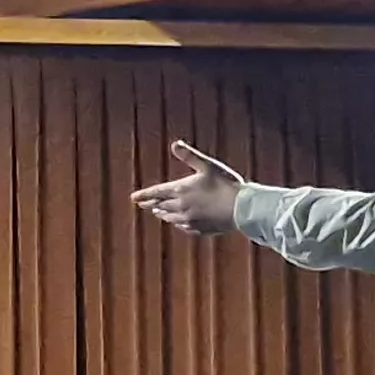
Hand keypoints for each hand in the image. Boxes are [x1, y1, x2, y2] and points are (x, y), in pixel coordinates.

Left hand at [131, 141, 247, 236]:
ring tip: (158, 213)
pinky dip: (178, 224)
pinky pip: (183, 227)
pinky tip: (178, 223)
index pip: (156, 193)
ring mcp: (190, 220)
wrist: (241, 208)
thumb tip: (175, 144)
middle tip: (142, 204)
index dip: (144, 195)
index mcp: (181, 190)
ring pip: (170, 218)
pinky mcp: (199, 230)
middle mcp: (181, 207)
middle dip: (151, 204)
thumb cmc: (226, 184)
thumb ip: (189, 156)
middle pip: (161, 206)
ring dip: (163, 214)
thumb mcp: (207, 165)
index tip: (133, 198)